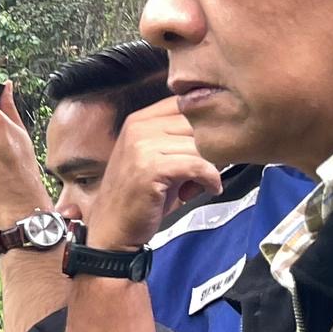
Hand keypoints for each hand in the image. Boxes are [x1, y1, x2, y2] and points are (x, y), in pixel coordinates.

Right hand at [88, 98, 221, 250]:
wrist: (112, 227)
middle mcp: (137, 128)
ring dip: (213, 165)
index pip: (185, 104)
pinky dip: (211, 179)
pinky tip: (210, 189)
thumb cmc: (140, 195)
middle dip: (213, 146)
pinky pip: (198, 165)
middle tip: (213, 168)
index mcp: (138, 120)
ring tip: (205, 183)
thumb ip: (177, 137)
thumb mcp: (154, 158)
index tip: (213, 146)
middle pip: (197, 123)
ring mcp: (142, 147)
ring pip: (201, 144)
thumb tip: (221, 128)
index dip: (207, 124)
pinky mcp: (151, 168)